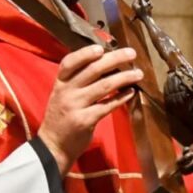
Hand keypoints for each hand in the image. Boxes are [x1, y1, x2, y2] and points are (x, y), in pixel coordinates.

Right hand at [38, 45, 142, 174]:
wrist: (54, 145)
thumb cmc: (62, 116)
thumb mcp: (63, 95)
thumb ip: (79, 81)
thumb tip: (106, 63)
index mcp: (60, 83)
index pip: (69, 62)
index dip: (85, 53)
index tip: (101, 47)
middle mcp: (66, 92)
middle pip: (92, 70)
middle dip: (114, 59)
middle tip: (132, 53)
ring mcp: (75, 106)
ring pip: (104, 86)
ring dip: (124, 78)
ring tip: (138, 73)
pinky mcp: (85, 121)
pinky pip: (107, 106)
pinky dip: (121, 98)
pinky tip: (131, 92)